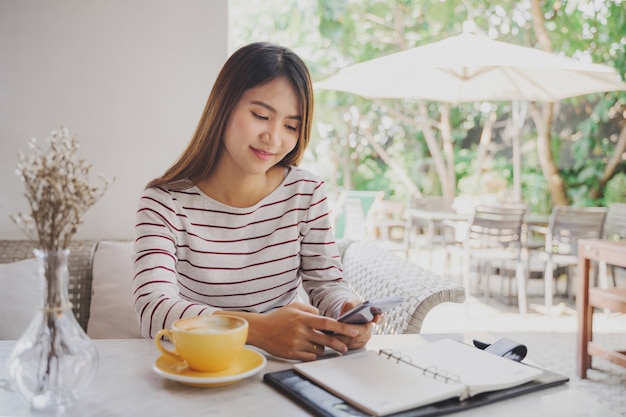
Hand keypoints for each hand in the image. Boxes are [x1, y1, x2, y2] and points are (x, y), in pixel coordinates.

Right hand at [241, 303, 360, 361]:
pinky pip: (310, 356)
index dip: (342, 328)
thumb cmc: (279, 318)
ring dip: (322, 347)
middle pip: (326, 339)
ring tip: (316, 342)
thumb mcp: (294, 307)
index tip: (354, 331)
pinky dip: (312, 353)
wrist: (261, 330)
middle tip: (345, 347)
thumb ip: (310, 310)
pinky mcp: (292, 354)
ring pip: (319, 349)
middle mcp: (300, 331)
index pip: (327, 323)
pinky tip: (308, 347)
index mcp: (303, 318)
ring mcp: (296, 343)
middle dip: (339, 344)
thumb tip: (323, 316)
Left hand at [332, 298, 381, 349]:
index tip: (376, 318)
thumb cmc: (350, 308)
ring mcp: (365, 338)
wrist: (346, 316)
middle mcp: (370, 328)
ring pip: (356, 340)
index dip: (379, 318)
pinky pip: (351, 346)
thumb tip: (350, 308)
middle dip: (352, 329)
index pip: (380, 318)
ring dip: (344, 337)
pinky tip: (334, 339)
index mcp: (372, 316)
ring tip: (333, 333)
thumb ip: (351, 305)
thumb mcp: (350, 303)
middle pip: (364, 331)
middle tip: (342, 327)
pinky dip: (342, 343)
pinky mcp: (358, 345)